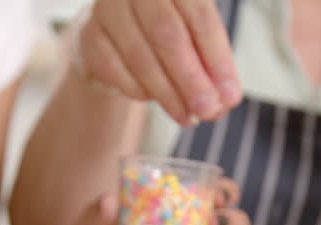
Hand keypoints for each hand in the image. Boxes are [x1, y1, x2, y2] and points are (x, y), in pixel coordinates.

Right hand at [72, 0, 242, 125]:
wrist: (117, 35)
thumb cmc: (167, 35)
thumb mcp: (196, 43)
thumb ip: (212, 67)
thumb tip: (225, 101)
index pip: (200, 17)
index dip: (218, 60)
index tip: (230, 96)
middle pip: (168, 35)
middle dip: (191, 79)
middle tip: (208, 111)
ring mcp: (109, 10)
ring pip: (141, 56)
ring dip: (168, 94)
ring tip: (187, 118)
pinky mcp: (90, 36)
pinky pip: (116, 70)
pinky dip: (140, 91)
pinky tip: (155, 101)